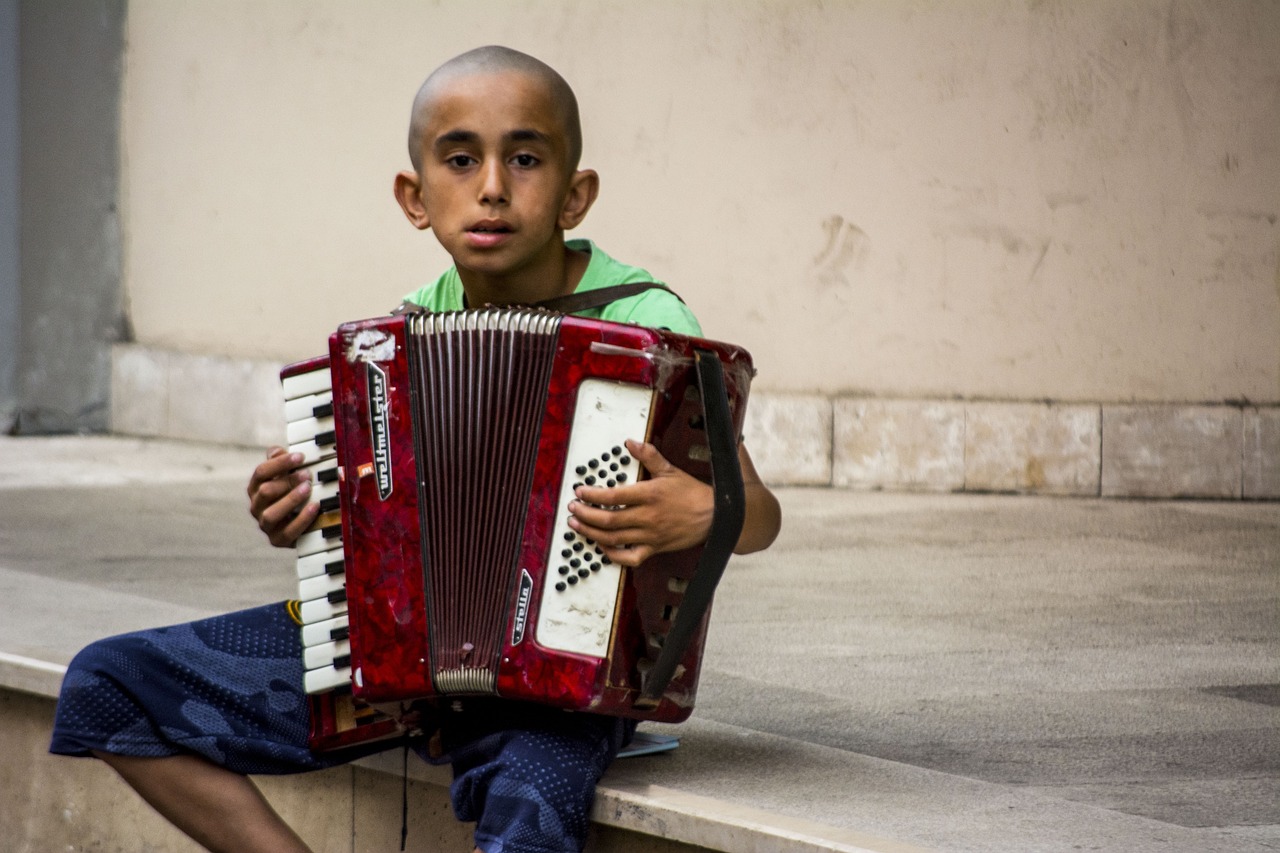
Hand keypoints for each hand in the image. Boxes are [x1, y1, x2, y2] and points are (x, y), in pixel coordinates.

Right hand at [247, 446, 318, 546]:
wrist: (299, 524)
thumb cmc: (291, 495)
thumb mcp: (286, 477)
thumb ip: (279, 463)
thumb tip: (276, 450)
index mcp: (255, 489)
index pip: (260, 473)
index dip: (280, 463)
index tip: (300, 457)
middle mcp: (257, 507)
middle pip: (265, 491)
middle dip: (287, 481)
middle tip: (307, 474)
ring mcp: (266, 525)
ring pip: (271, 514)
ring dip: (291, 499)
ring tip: (308, 488)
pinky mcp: (278, 540)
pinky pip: (289, 532)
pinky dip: (303, 519)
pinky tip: (315, 506)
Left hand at [566, 439, 712, 567]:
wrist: (715, 517)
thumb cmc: (692, 494)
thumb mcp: (670, 470)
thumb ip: (648, 456)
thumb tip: (631, 442)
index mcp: (649, 495)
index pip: (613, 497)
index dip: (592, 495)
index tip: (579, 491)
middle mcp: (647, 517)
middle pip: (608, 520)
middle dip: (585, 515)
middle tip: (573, 508)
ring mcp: (649, 536)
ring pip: (613, 538)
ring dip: (591, 533)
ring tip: (577, 525)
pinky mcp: (654, 549)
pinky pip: (629, 557)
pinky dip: (612, 554)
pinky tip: (602, 546)